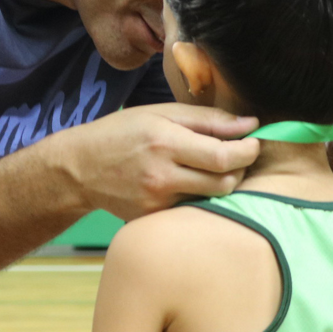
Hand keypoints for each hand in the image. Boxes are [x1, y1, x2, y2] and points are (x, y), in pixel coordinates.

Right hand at [57, 104, 259, 219]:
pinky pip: (190, 208)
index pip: (224, 156)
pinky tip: (184, 182)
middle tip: (238, 155)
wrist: (79, 169)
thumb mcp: (159, 113)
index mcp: (165, 142)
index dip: (248, 150)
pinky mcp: (153, 218)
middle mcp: (162, 175)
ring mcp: (157, 201)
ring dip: (219, 182)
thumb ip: (207, 119)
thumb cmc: (120, 133)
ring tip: (209, 167)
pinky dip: (197, 195)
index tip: (253, 142)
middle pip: (224, 182)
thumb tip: (249, 124)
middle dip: (241, 168)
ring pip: (211, 198)